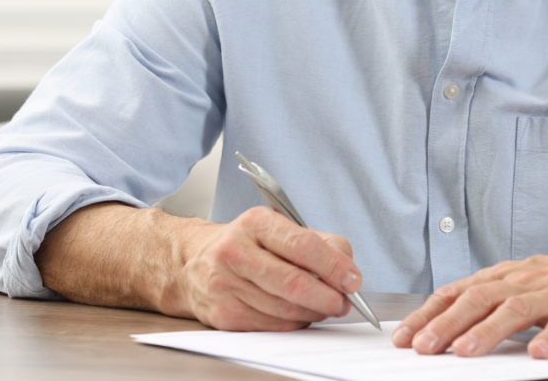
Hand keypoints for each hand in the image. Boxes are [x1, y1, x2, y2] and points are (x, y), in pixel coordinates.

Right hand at [166, 206, 362, 330]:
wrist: (194, 262)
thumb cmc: (248, 243)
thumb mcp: (280, 227)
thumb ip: (320, 243)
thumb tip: (347, 271)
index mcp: (256, 223)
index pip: (303, 246)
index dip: (333, 266)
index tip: (353, 279)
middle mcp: (235, 251)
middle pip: (293, 283)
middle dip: (327, 296)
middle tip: (344, 302)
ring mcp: (225, 285)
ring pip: (284, 309)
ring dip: (314, 312)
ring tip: (325, 306)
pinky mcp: (223, 314)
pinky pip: (271, 325)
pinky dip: (294, 322)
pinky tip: (300, 314)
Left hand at [391, 235, 547, 359]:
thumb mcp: (524, 283)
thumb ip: (489, 299)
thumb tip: (442, 322)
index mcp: (508, 276)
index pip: (460, 292)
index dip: (429, 313)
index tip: (403, 336)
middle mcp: (527, 281)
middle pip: (480, 299)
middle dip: (447, 324)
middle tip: (422, 347)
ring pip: (517, 309)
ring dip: (487, 331)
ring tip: (465, 352)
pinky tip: (537, 354)